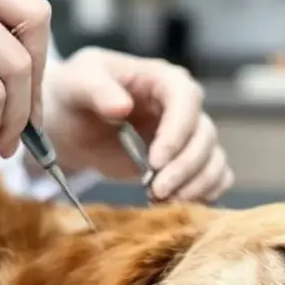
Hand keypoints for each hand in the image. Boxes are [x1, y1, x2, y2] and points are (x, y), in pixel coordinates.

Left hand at [42, 47, 233, 202]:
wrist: (70, 120)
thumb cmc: (75, 93)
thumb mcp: (77, 83)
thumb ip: (97, 90)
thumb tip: (120, 107)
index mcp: (162, 79)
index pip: (186, 99)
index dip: (177, 132)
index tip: (155, 162)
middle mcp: (183, 107)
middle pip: (204, 135)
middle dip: (185, 168)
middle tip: (156, 192)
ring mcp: (186, 136)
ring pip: (213, 159)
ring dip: (196, 185)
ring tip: (162, 201)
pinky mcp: (184, 161)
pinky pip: (214, 176)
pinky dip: (204, 193)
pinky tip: (177, 205)